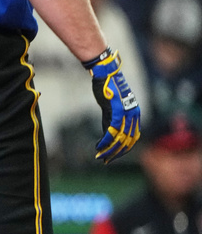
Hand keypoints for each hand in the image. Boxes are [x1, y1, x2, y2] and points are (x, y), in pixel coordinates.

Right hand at [84, 48, 141, 163]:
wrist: (106, 73)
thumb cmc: (108, 87)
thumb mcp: (112, 105)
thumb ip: (112, 119)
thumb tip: (108, 133)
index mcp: (135, 114)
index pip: (133, 137)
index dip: (124, 148)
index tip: (114, 155)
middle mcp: (133, 115)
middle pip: (127, 141)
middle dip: (117, 153)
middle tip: (107, 160)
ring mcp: (125, 114)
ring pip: (119, 139)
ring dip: (110, 150)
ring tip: (101, 157)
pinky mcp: (116, 112)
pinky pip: (111, 131)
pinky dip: (105, 141)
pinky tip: (98, 147)